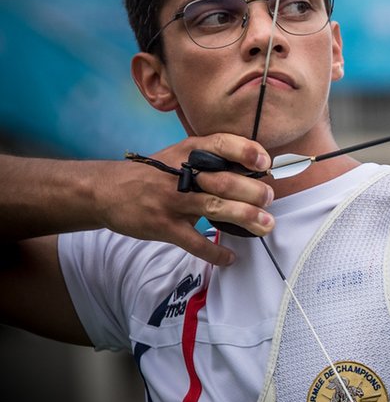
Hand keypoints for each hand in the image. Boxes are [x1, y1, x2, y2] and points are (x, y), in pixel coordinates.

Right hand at [101, 133, 274, 264]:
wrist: (108, 191)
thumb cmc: (156, 173)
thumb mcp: (181, 156)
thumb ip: (211, 161)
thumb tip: (254, 173)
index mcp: (189, 151)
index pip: (222, 144)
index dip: (246, 152)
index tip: (265, 163)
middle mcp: (182, 174)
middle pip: (224, 180)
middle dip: (253, 191)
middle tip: (269, 199)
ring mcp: (172, 201)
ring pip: (215, 207)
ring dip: (245, 217)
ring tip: (266, 225)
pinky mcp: (163, 226)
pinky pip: (193, 242)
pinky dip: (214, 252)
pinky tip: (230, 257)